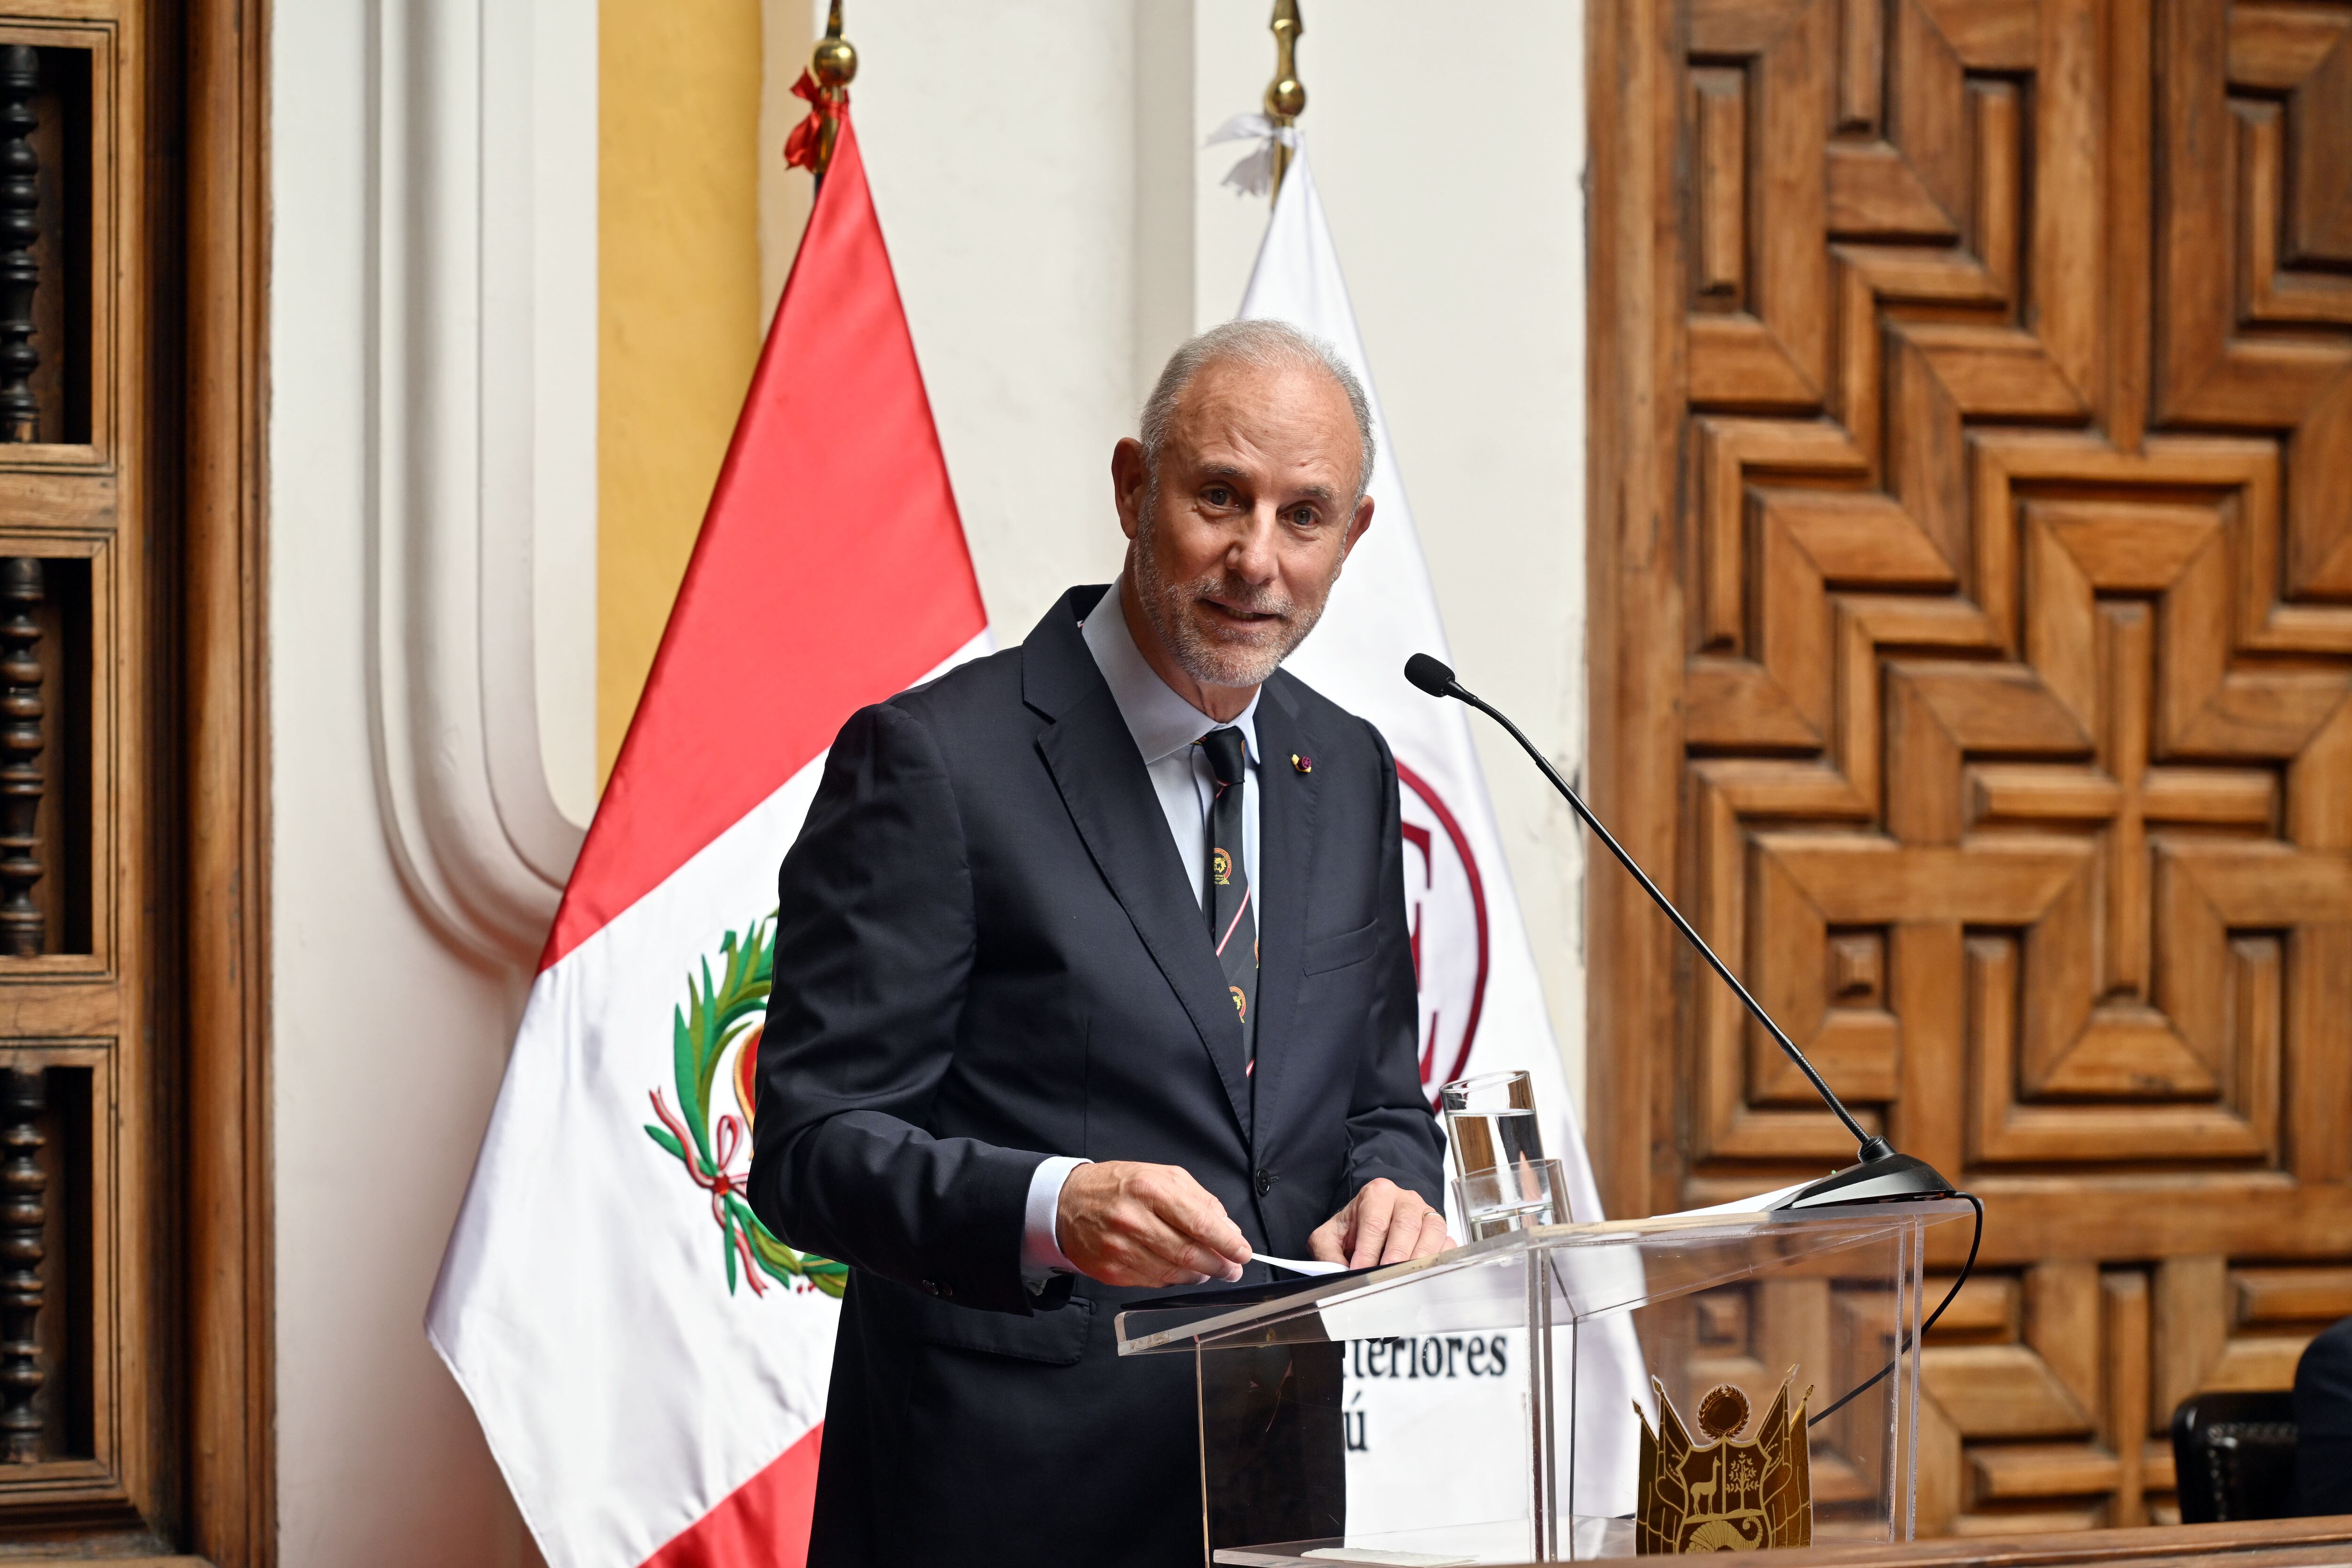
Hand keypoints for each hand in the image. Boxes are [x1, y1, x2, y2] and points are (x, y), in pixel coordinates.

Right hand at [1055, 1161, 1253, 1287]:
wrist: (1067, 1204)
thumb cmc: (1118, 1187)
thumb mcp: (1162, 1176)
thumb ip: (1199, 1201)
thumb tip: (1229, 1230)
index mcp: (1150, 1189)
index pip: (1199, 1223)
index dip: (1227, 1242)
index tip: (1243, 1252)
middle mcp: (1134, 1220)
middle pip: (1190, 1254)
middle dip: (1220, 1265)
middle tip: (1233, 1267)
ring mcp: (1121, 1249)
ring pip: (1175, 1274)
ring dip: (1200, 1275)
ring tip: (1210, 1269)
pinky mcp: (1113, 1272)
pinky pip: (1155, 1283)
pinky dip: (1174, 1280)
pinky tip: (1180, 1271)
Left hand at [1309, 1177, 1451, 1268]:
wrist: (1372, 1223)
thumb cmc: (1353, 1229)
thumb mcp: (1330, 1236)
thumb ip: (1328, 1252)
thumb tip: (1338, 1273)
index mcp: (1377, 1193)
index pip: (1374, 1221)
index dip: (1368, 1249)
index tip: (1360, 1270)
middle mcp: (1405, 1199)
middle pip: (1406, 1225)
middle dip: (1395, 1255)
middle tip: (1384, 1277)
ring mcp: (1426, 1214)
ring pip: (1431, 1232)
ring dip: (1419, 1258)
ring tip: (1406, 1279)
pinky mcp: (1441, 1231)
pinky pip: (1448, 1243)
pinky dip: (1440, 1259)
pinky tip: (1426, 1274)